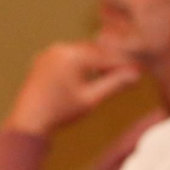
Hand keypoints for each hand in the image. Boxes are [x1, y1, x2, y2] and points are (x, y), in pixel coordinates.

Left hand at [3, 41, 141, 134]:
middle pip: (95, 50)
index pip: (106, 57)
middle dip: (112, 60)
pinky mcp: (43, 59)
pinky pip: (68, 56)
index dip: (125, 65)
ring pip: (82, 52)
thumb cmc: (60, 112)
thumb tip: (136, 75)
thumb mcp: (91, 99)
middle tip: (130, 70)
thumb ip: (114, 84)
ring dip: (97, 61)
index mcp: (73, 56)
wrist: (28, 121)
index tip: (141, 71)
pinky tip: (89, 74)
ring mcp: (50, 52)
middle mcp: (60, 48)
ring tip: (111, 74)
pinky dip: (81, 63)